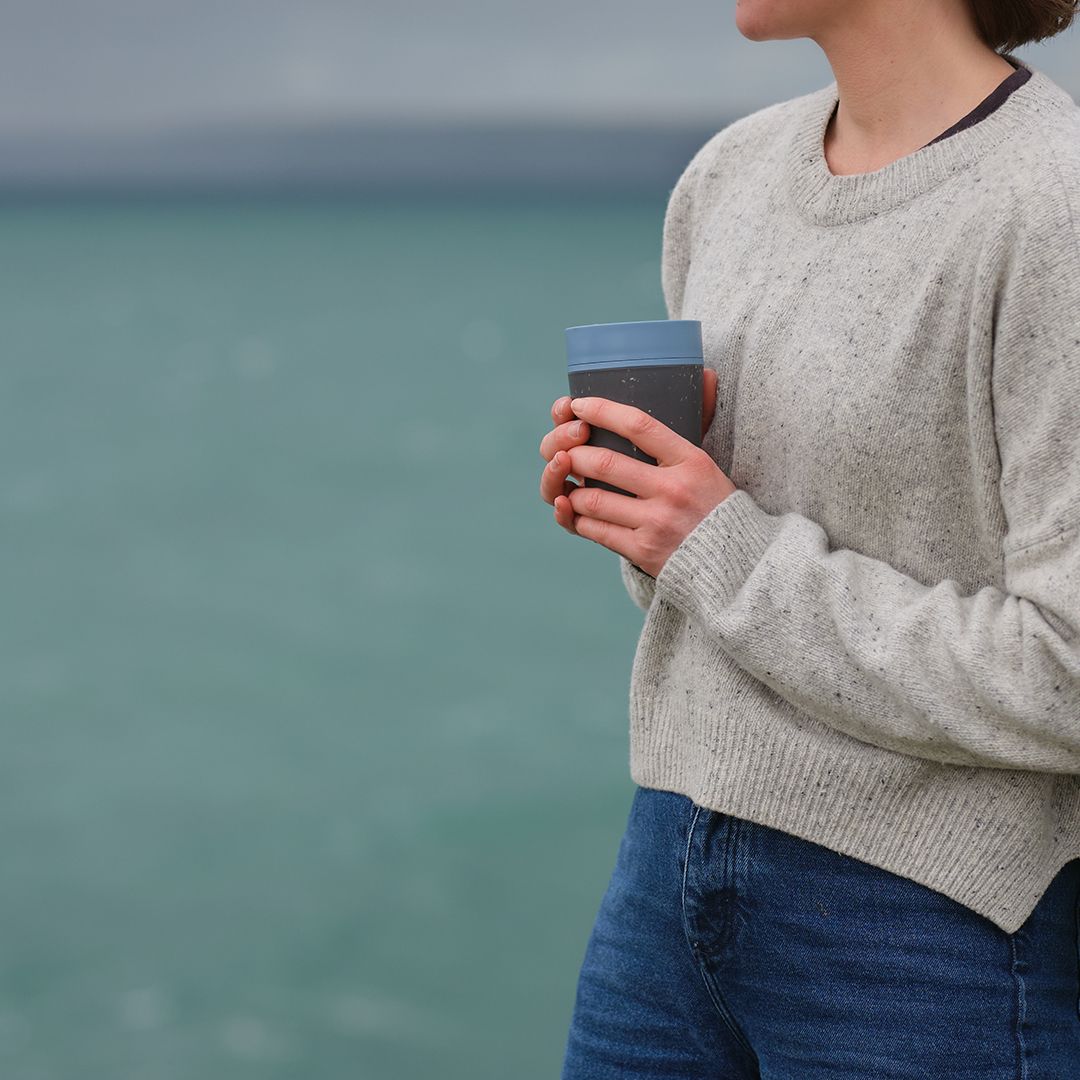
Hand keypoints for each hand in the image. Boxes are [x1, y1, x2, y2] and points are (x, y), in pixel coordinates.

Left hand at [539, 368, 717, 537]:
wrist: (733, 562)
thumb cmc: (714, 506)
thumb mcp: (709, 463)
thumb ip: (700, 421)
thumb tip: (707, 372)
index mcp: (690, 461)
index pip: (638, 425)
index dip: (602, 411)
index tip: (579, 405)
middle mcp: (673, 490)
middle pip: (604, 462)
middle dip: (575, 455)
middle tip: (567, 453)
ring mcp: (657, 522)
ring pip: (592, 499)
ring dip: (573, 490)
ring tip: (571, 483)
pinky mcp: (643, 550)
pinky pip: (595, 530)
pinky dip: (578, 519)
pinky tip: (577, 512)